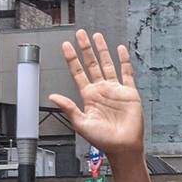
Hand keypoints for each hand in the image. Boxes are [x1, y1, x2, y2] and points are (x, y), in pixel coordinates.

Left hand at [49, 31, 143, 158]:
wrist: (123, 147)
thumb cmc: (103, 140)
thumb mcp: (80, 123)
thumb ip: (68, 107)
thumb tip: (52, 96)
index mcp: (88, 97)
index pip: (78, 73)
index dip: (71, 59)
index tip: (66, 46)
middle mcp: (101, 91)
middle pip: (91, 64)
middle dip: (85, 49)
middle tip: (80, 34)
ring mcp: (115, 90)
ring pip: (107, 65)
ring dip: (102, 50)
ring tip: (97, 36)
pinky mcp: (129, 93)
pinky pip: (126, 73)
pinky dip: (124, 61)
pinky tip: (120, 50)